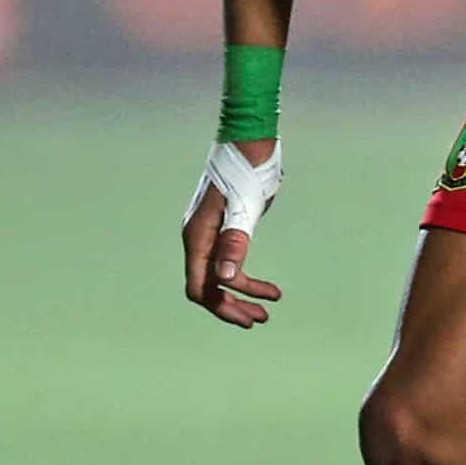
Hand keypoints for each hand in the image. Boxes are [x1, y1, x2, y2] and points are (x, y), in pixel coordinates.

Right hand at [181, 137, 283, 328]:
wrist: (251, 144)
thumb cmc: (246, 173)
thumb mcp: (243, 209)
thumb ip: (234, 243)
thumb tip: (225, 280)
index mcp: (198, 238)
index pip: (199, 287)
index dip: (221, 307)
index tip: (247, 318)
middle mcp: (199, 240)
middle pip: (208, 287)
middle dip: (232, 306)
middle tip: (260, 320)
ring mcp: (211, 236)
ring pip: (219, 278)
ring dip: (240, 296)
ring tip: (267, 310)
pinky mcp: (226, 230)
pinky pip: (229, 264)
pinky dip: (245, 279)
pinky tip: (266, 287)